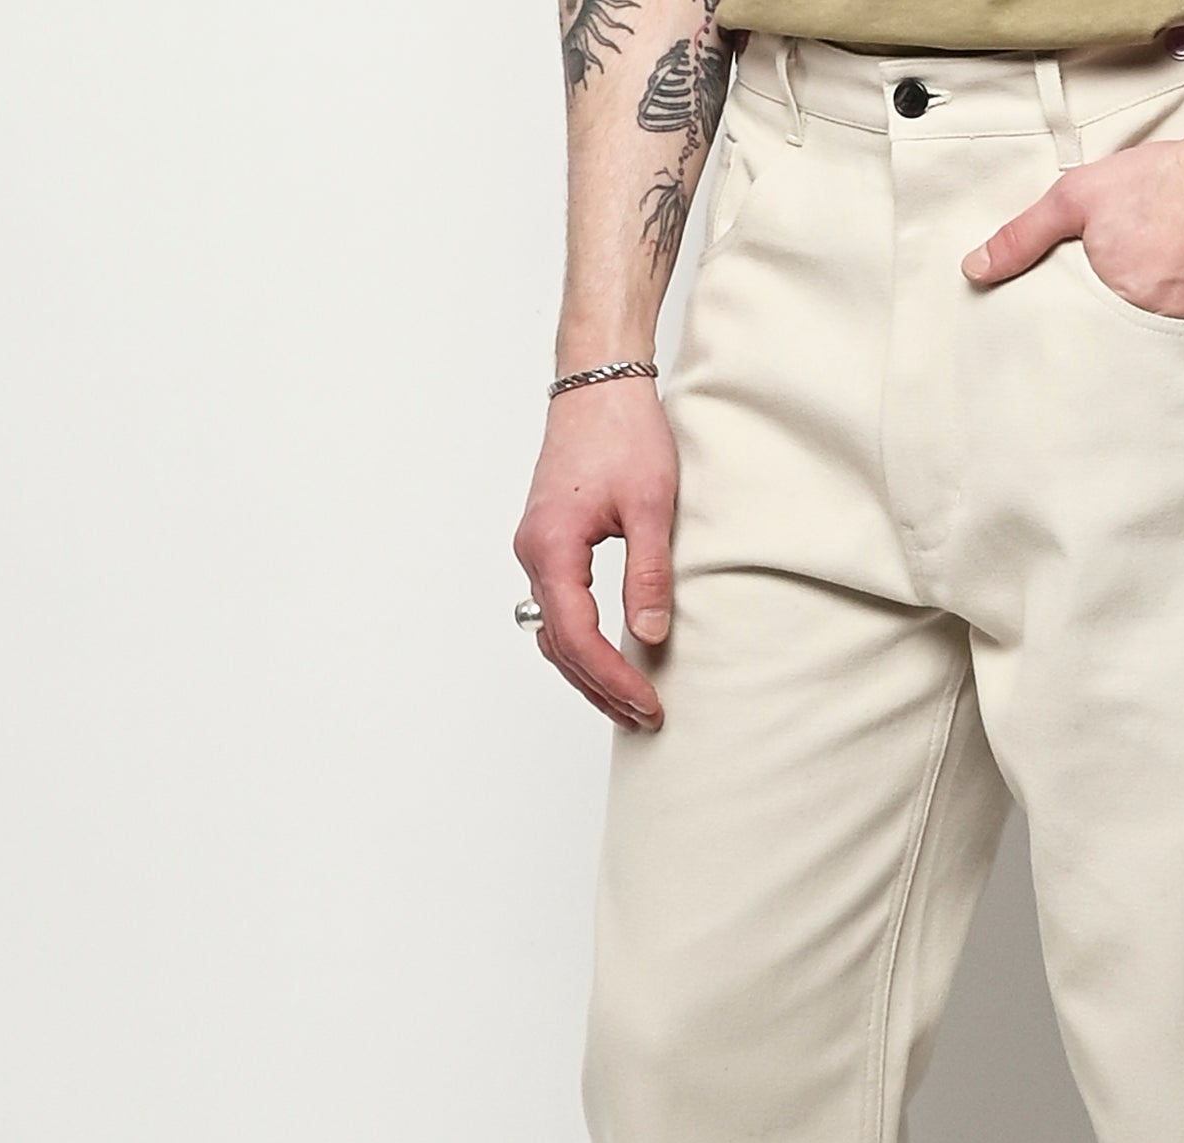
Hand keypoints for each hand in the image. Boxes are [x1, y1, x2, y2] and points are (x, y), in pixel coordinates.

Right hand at [513, 379, 677, 731]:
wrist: (598, 383)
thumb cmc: (624, 433)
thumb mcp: (650, 506)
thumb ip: (648, 573)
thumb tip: (648, 634)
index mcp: (552, 547)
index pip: (578, 636)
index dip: (613, 677)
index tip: (647, 703)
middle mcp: (534, 553)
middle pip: (560, 645)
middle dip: (602, 687)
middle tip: (646, 717)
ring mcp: (537, 549)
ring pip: (553, 633)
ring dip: (589, 672)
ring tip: (629, 705)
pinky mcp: (549, 544)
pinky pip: (557, 610)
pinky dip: (580, 644)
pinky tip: (608, 663)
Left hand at [961, 130, 1183, 320]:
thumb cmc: (1166, 182)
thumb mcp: (1079, 198)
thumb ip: (1025, 236)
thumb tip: (975, 269)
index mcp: (1116, 302)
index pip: (1093, 332)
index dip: (1099, 316)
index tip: (1104, 305)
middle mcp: (1158, 325)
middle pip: (1135, 335)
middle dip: (1137, 314)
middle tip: (1153, 274)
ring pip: (1177, 332)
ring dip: (1176, 311)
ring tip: (1182, 271)